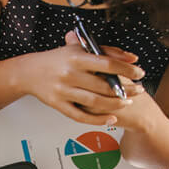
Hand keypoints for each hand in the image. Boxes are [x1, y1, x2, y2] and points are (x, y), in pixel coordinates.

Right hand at [21, 33, 144, 125]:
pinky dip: (98, 120)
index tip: (139, 73)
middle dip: (125, 90)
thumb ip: (106, 51)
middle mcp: (70, 74)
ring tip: (127, 103)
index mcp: (76, 57)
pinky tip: (111, 119)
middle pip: (104, 86)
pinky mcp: (58, 105)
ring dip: (115, 104)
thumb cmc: (57, 60)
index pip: (107, 64)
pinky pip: (81, 116)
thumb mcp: (79, 49)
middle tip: (138, 90)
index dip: (126, 70)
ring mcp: (64, 91)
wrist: (29, 72)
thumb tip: (131, 58)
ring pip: (95, 102)